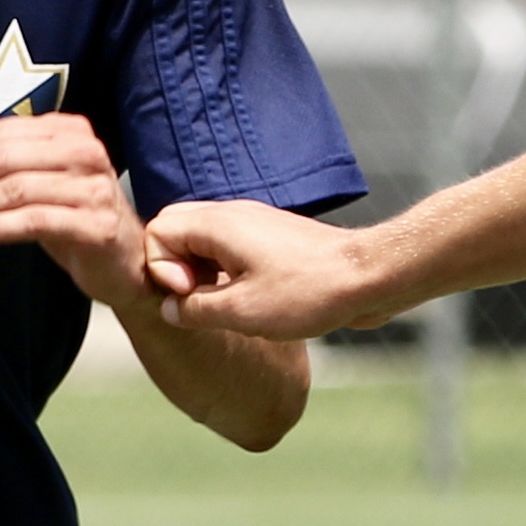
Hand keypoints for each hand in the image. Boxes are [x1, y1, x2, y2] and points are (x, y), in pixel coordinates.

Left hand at [0, 111, 143, 304]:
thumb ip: (7, 169)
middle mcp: (84, 151)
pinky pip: (33, 221)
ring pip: (14, 190)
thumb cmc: (75, 220)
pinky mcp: (96, 224)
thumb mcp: (41, 184)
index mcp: (68, 131)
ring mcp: (93, 187)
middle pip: (3, 159)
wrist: (128, 262)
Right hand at [145, 196, 400, 340]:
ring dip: (200, 271)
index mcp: (218, 224)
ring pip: (203, 240)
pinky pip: (229, 247)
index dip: (161, 268)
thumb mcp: (241, 312)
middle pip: (176, 229)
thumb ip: (193, 309)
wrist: (368, 277)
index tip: (187, 294)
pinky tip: (245, 299)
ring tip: (222, 303)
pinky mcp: (272, 238)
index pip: (157, 231)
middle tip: (197, 297)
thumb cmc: (308, 292)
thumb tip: (169, 309)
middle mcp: (232, 214)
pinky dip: (223, 270)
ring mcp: (254, 223)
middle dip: (174, 267)